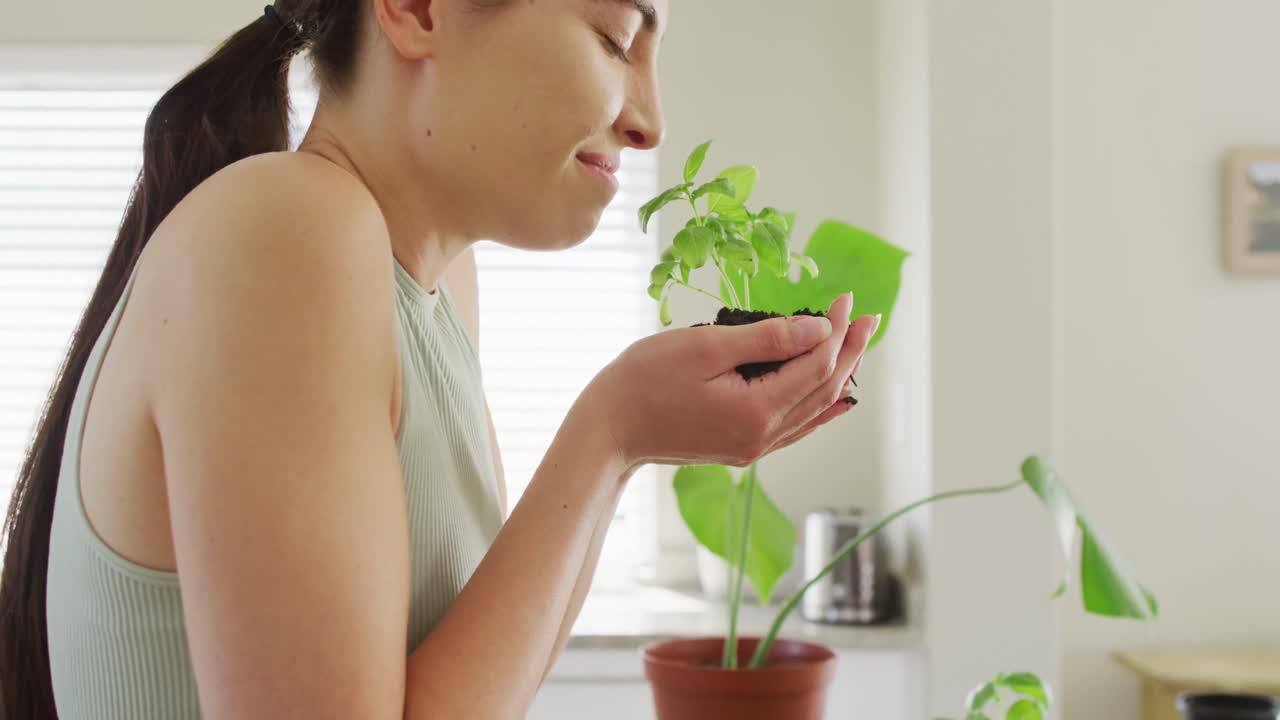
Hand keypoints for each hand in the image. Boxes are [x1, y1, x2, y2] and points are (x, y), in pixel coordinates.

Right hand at [580, 293, 879, 471]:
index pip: (816, 365)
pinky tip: (832, 394)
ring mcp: (752, 447)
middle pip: (824, 390)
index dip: (837, 330)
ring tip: (858, 345)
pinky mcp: (740, 448)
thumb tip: (819, 329)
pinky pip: (795, 425)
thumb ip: (767, 339)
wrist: (608, 429)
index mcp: (757, 411)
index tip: (845, 298)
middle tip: (869, 318)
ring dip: (838, 375)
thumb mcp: (705, 348)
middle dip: (850, 351)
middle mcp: (762, 437)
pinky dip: (818, 404)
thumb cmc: (644, 380)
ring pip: (813, 410)